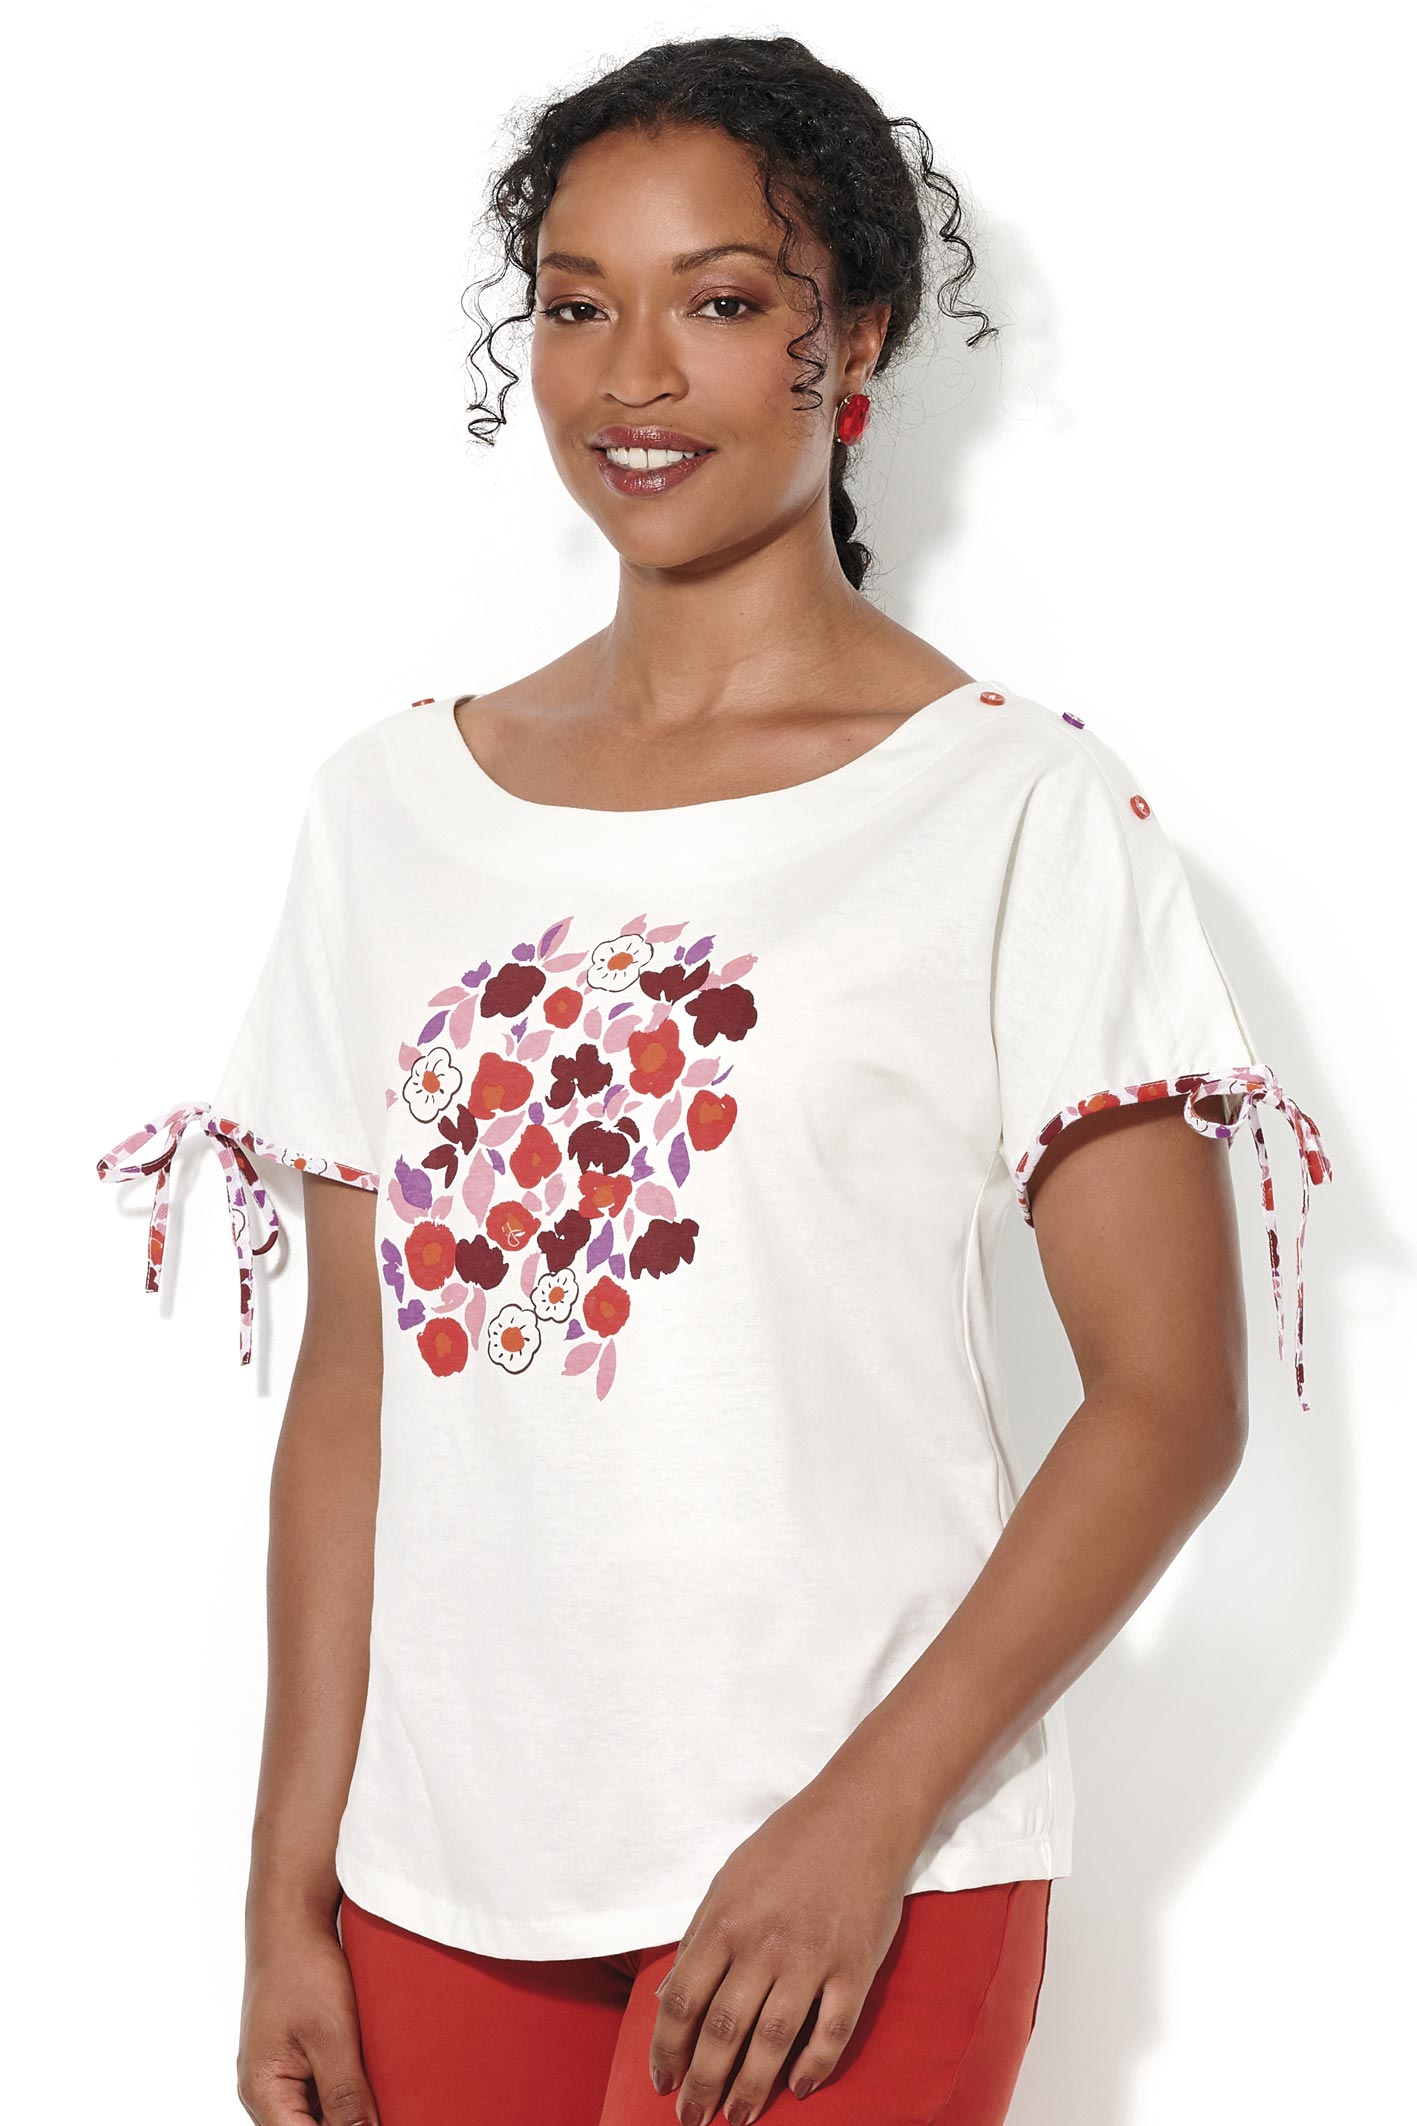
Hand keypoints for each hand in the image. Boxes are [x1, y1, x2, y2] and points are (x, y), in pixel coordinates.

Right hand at [237, 1905, 378, 2124]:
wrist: (290, 1923)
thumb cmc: (303, 1970)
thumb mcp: (332, 2035)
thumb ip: (345, 2094)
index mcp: (264, 2091)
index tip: (375, 2119)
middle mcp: (262, 2092)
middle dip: (346, 2123)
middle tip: (385, 2101)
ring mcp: (274, 2076)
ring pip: (313, 2116)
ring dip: (344, 2110)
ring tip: (376, 2089)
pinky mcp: (289, 2061)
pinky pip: (316, 2094)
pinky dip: (340, 2092)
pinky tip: (366, 2077)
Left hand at [647, 1769, 912, 2122]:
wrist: (859, 1815)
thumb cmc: (787, 1846)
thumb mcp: (728, 1880)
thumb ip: (698, 1938)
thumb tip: (669, 1997)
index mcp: (726, 1920)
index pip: (683, 2001)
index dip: (667, 2049)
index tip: (662, 2081)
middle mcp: (765, 1944)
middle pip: (724, 2031)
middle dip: (703, 2084)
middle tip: (692, 2121)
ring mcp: (812, 1958)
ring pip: (774, 2041)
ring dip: (751, 2088)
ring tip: (737, 2119)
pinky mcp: (855, 1967)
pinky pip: (833, 2031)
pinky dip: (814, 2067)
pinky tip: (798, 2088)